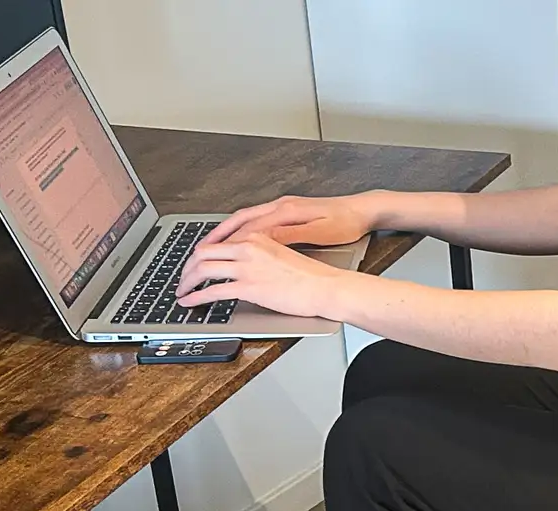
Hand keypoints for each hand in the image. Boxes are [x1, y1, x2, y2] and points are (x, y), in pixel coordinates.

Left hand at [177, 234, 344, 316]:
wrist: (325, 287)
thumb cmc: (311, 277)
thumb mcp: (279, 255)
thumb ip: (257, 255)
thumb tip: (241, 267)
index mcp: (255, 237)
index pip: (216, 241)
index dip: (198, 254)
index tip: (193, 264)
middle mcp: (247, 247)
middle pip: (202, 252)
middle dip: (186, 267)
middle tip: (182, 279)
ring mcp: (246, 267)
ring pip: (202, 269)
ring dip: (186, 282)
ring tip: (182, 292)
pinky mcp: (248, 287)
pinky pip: (212, 291)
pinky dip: (195, 297)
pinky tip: (189, 302)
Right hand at [199, 194, 374, 247]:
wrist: (361, 210)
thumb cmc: (344, 223)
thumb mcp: (320, 232)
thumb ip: (291, 235)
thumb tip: (265, 240)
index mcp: (286, 211)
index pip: (249, 228)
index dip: (227, 243)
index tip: (210, 257)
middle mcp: (279, 207)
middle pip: (239, 220)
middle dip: (215, 237)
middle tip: (196, 254)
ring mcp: (281, 208)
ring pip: (243, 219)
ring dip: (224, 234)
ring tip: (205, 249)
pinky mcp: (285, 213)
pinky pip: (254, 221)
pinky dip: (239, 232)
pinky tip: (232, 243)